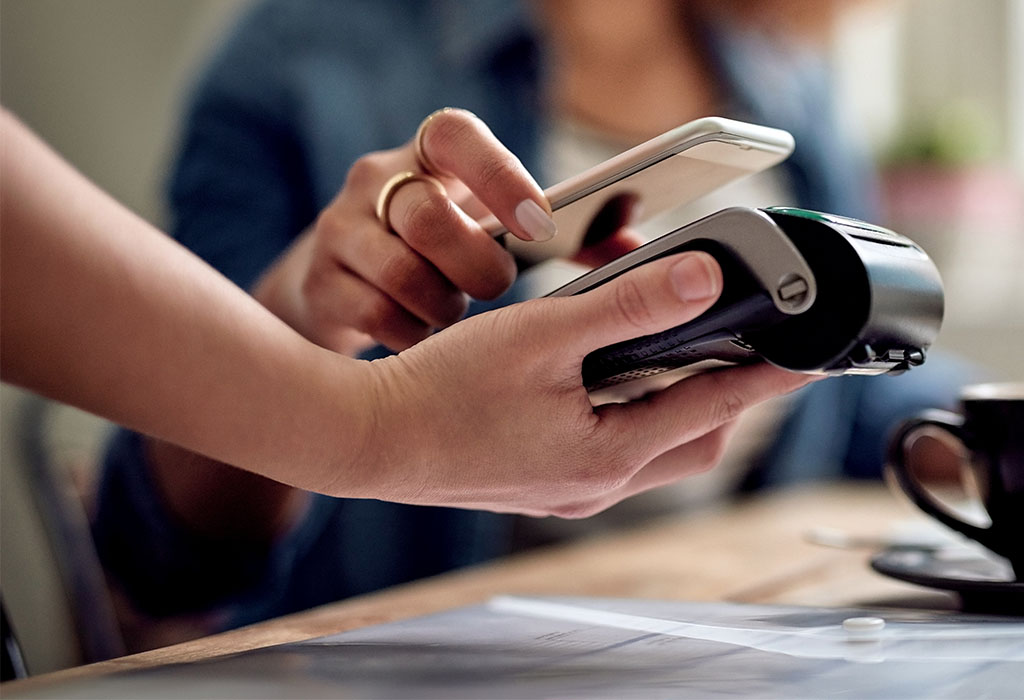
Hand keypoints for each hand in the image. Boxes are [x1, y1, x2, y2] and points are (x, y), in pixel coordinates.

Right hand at [252, 109, 555, 354]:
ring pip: (400, 271)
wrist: (347, 285)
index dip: (498, 174)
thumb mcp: (501, 229)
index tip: (538, 223)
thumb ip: (574, 237)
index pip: (454, 135)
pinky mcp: (319, 282)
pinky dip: (411, 335)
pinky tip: (422, 341)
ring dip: (443, 306)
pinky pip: (374, 314)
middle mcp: (377, 182)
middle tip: (496, 287)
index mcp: (430, 155)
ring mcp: (340, 230)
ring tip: (455, 317)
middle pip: (426, 214)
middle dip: (475, 265)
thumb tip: (634, 245)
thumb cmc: (448, 253)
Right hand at [338, 251, 816, 516]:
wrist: (367, 439)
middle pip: (693, 440)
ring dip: (673, 404)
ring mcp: (566, 489)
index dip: (767, 376)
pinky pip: (612, 452)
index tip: (808, 355)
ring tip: (672, 353)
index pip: (715, 407)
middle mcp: (595, 483)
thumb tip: (706, 281)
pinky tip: (603, 382)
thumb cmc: (441, 393)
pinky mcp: (541, 482)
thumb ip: (629, 307)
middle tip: (737, 346)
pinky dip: (629, 415)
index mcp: (608, 454)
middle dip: (725, 395)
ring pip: (652, 449)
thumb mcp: (542, 336)